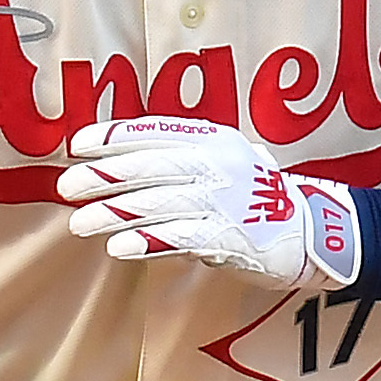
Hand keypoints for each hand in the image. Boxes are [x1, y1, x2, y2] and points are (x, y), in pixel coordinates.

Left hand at [59, 115, 360, 283]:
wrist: (313, 233)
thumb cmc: (258, 200)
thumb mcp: (225, 163)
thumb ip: (183, 160)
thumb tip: (122, 164)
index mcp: (214, 140)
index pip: (155, 132)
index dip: (114, 136)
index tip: (78, 144)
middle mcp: (217, 164)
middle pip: (150, 167)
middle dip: (103, 176)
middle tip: (67, 186)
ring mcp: (224, 200)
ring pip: (158, 203)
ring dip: (114, 213)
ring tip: (80, 222)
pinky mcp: (230, 236)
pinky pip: (180, 237)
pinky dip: (147, 242)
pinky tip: (119, 248)